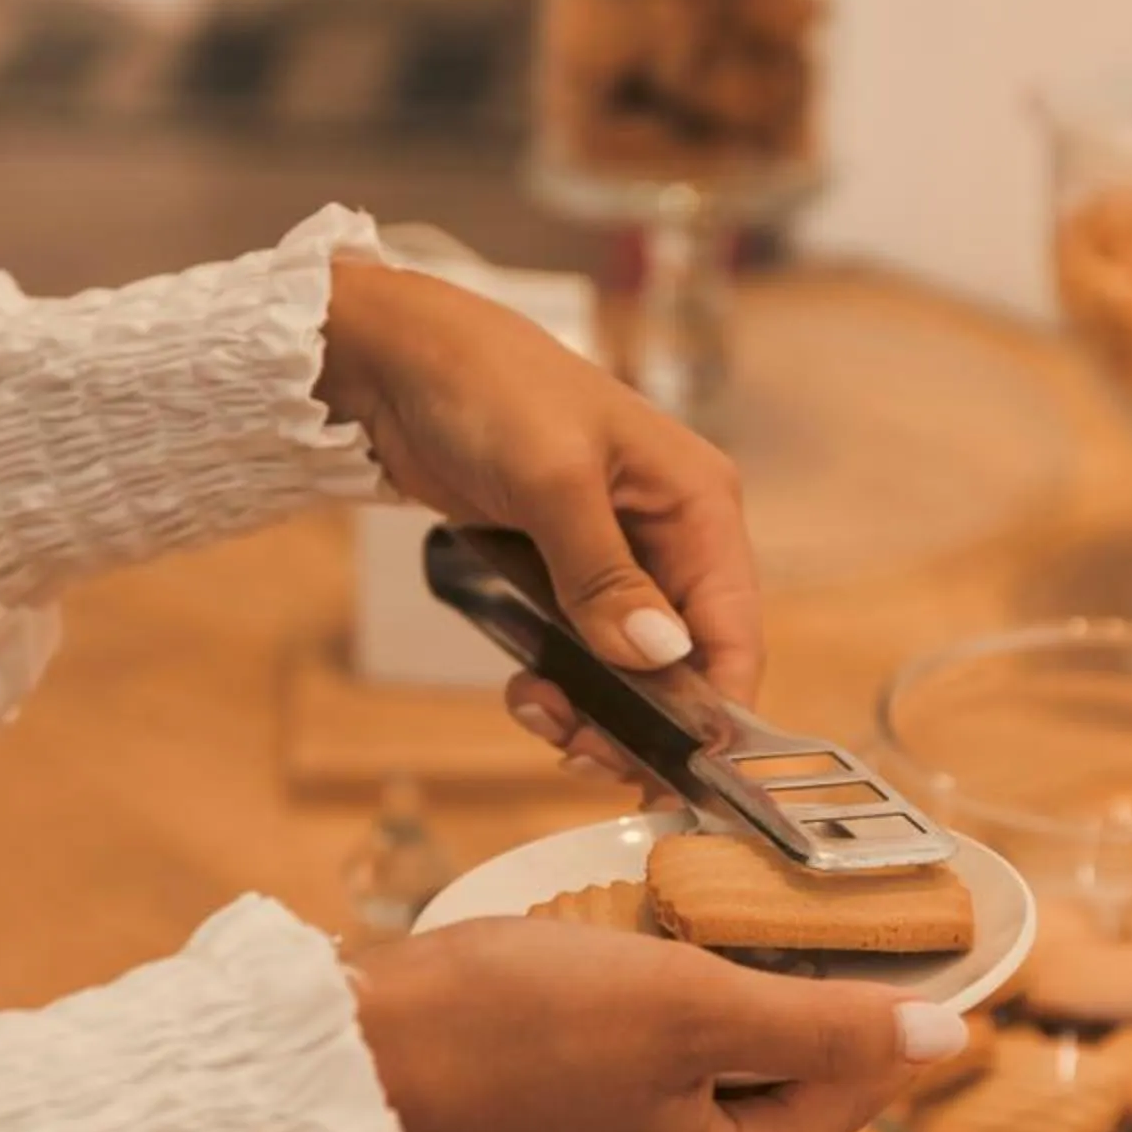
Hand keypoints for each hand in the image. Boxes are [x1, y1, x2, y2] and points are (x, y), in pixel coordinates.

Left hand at [319, 260, 752, 784]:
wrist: (397, 358)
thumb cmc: (485, 388)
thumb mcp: (550, 479)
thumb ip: (603, 574)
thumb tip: (657, 656)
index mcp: (698, 502)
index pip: (735, 631)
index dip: (713, 710)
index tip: (665, 772)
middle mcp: (672, 532)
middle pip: (687, 661)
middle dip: (639, 718)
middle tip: (576, 751)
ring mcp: (619, 553)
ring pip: (634, 665)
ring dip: (593, 707)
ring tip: (538, 713)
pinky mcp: (565, 567)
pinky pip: (585, 649)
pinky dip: (562, 682)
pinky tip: (525, 687)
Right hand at [350, 919, 968, 1131]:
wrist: (333, 1059)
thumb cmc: (507, 1023)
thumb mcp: (686, 1003)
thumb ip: (820, 1026)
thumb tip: (946, 1040)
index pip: (833, 1097)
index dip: (872, 1016)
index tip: (895, 949)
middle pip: (751, 1101)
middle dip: (766, 1017)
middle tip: (771, 925)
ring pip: (672, 1102)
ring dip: (685, 1031)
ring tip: (674, 946)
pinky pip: (598, 1108)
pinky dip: (612, 1052)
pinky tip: (588, 994)